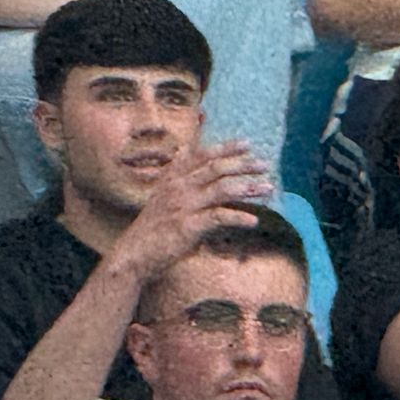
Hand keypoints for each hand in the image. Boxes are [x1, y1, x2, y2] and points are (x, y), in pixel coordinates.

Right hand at [107, 141, 271, 283]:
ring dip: (248, 188)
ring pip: (222, 189)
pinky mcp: (188, 226)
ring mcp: (183, 206)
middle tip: (264, 165)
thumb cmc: (150, 229)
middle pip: (216, 168)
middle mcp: (177, 187)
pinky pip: (219, 217)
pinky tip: (253, 221)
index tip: (246, 145)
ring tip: (267, 189)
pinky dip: (238, 218)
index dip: (225, 148)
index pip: (201, 155)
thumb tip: (186, 155)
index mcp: (172, 179)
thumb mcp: (161, 197)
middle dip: (243, 165)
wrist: (132, 255)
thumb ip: (177, 179)